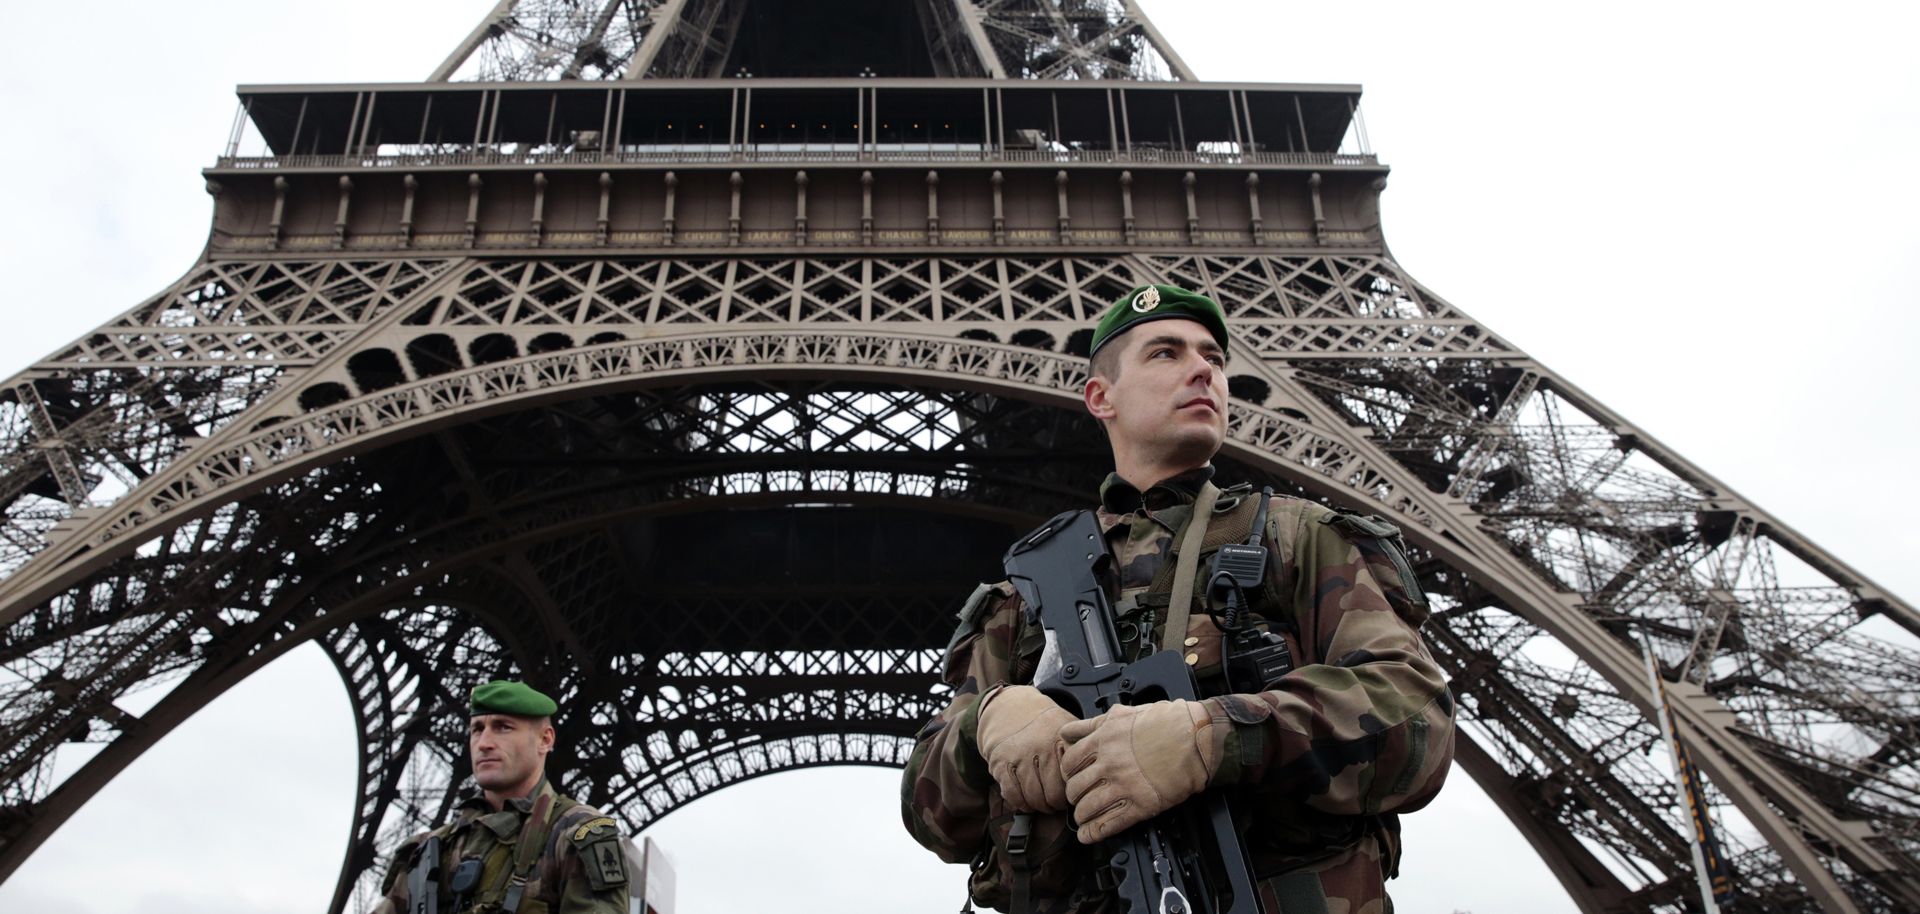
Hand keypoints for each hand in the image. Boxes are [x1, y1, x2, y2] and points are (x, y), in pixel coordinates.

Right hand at [976, 685, 1075, 812]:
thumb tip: (1096, 775)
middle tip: (1058, 804)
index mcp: (1061, 738)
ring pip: (1033, 797)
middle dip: (1057, 805)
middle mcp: (1040, 746)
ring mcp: (1018, 755)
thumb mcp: (1067, 727)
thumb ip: (1082, 748)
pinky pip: (1013, 794)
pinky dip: (1021, 803)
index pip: (1073, 778)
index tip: (1075, 793)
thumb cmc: (1043, 724)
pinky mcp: (1000, 762)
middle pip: (1054, 793)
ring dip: (1040, 806)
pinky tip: (1026, 801)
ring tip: (1044, 804)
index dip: (1075, 792)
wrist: (1008, 708)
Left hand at [1058, 699, 1219, 843]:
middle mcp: (1108, 764)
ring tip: (1084, 817)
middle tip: (1079, 797)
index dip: (1067, 771)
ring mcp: (1122, 786)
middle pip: (1074, 787)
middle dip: (1073, 795)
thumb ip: (1098, 723)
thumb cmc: (1169, 722)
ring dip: (1082, 815)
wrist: (1197, 738)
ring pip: (1086, 808)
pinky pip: (1107, 824)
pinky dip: (1093, 833)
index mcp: (1103, 740)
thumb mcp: (1125, 712)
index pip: (1068, 761)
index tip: (1070, 776)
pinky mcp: (1139, 805)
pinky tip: (1089, 835)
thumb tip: (1079, 730)